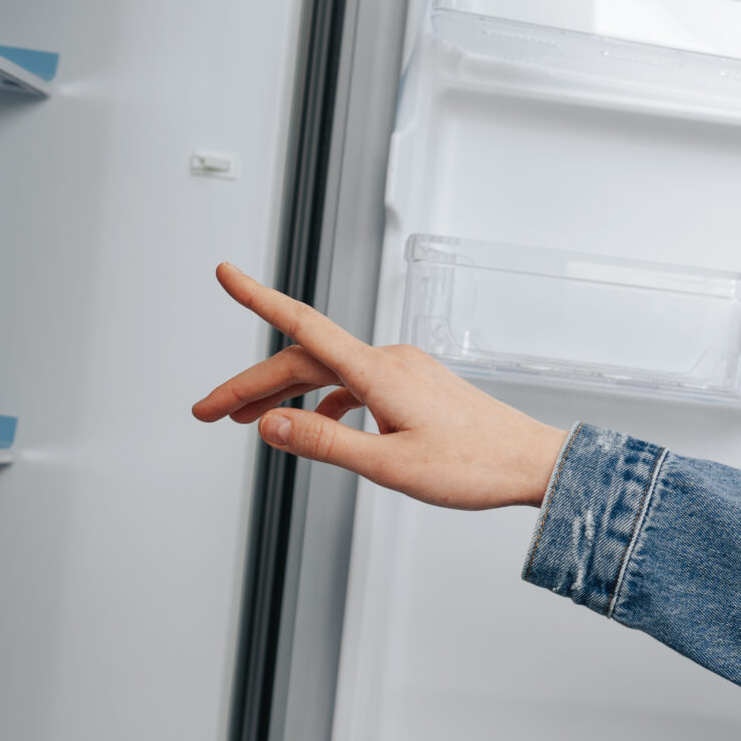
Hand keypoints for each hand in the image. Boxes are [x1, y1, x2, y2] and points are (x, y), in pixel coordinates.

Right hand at [190, 263, 568, 510]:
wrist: (533, 463)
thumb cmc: (474, 467)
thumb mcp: (390, 466)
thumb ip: (326, 442)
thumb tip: (272, 424)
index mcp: (379, 372)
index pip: (304, 326)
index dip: (259, 299)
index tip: (226, 272)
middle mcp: (389, 360)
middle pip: (304, 360)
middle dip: (252, 385)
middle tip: (207, 410)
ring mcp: (404, 370)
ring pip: (328, 372)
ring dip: (286, 394)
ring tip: (249, 421)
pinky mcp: (415, 385)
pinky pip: (355, 384)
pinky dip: (325, 401)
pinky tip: (314, 426)